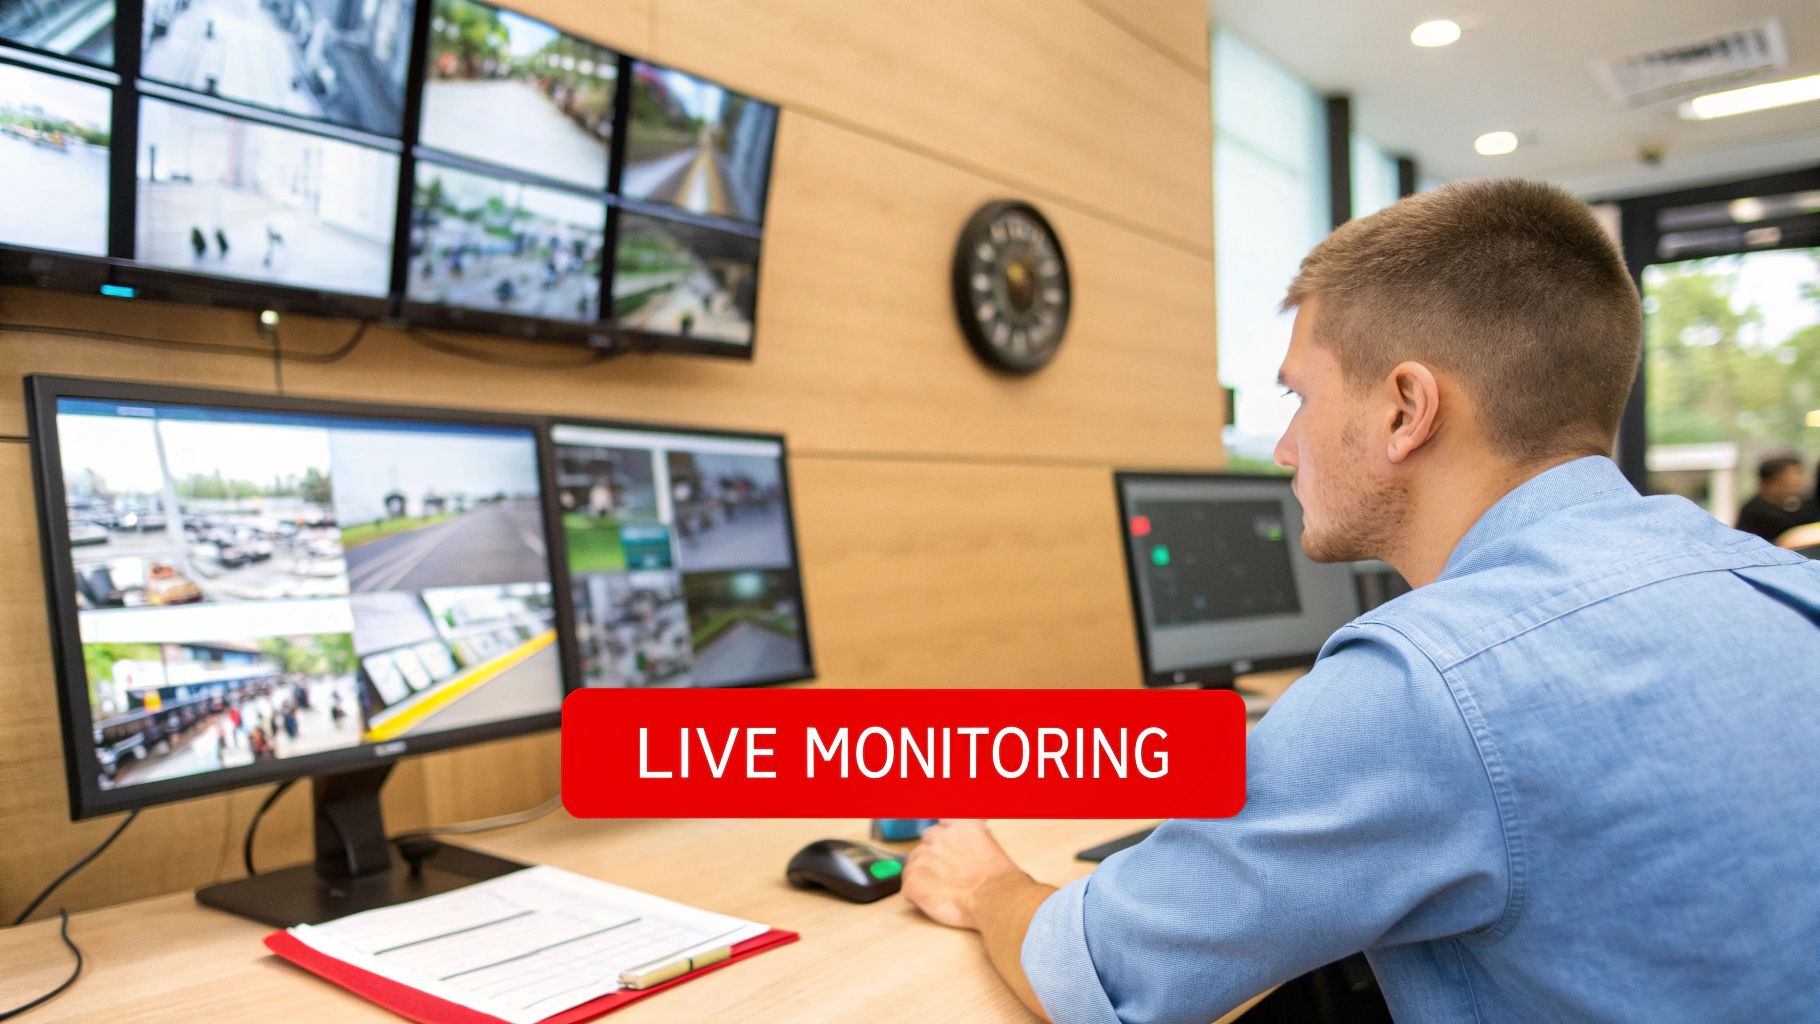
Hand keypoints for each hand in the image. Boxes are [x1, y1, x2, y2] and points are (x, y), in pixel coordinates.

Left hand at [902, 819, 1027, 929]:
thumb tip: (965, 823)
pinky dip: (917, 895)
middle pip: (925, 845)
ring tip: (942, 891)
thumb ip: (972, 830)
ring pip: (913, 865)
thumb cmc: (1000, 878)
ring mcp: (923, 858)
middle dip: (932, 859)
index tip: (947, 850)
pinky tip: (933, 901)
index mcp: (958, 825)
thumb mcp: (989, 841)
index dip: (944, 840)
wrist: (996, 898)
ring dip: (923, 876)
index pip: (941, 824)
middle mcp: (938, 837)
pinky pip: (907, 886)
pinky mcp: (914, 881)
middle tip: (947, 877)